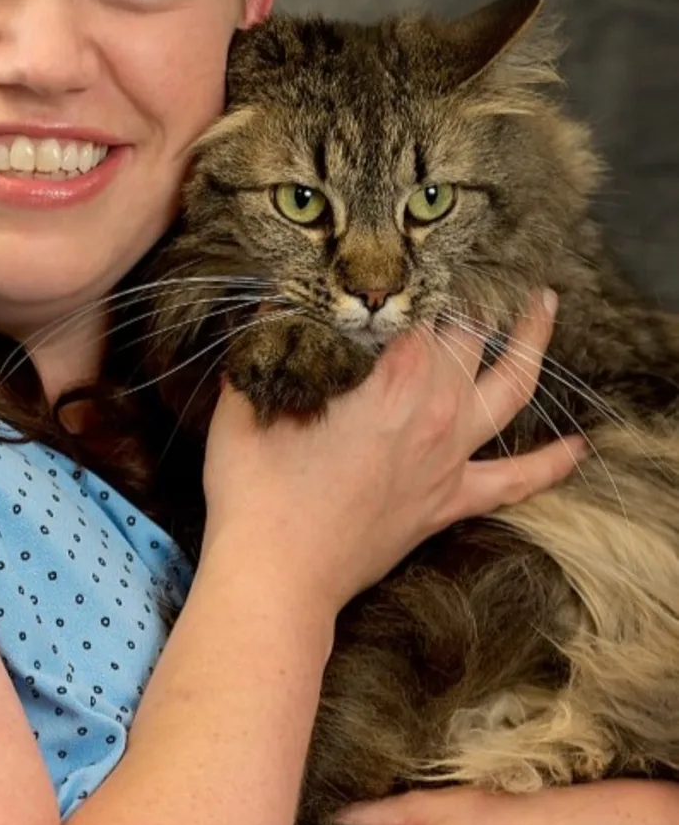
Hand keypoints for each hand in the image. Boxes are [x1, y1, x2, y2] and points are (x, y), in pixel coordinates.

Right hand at [203, 289, 585, 609]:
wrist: (279, 574)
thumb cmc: (257, 489)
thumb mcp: (247, 400)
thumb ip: (266, 340)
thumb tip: (274, 296)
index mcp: (389, 378)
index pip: (425, 305)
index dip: (424, 272)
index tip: (419, 250)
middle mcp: (433, 409)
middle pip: (472, 334)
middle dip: (475, 294)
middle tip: (473, 264)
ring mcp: (450, 457)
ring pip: (512, 389)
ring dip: (533, 344)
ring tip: (544, 307)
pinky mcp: (450, 500)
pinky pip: (516, 480)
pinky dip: (551, 463)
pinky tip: (576, 447)